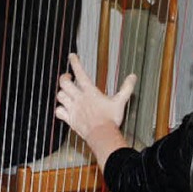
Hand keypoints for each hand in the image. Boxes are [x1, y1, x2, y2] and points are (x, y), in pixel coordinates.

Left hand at [56, 54, 135, 168]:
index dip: (75, 62)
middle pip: (64, 83)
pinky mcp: (70, 119)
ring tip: (65, 91)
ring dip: (61, 92)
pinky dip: (59, 109)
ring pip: (60, 96)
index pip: (80, 73)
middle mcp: (79, 98)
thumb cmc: (110, 119)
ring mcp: (73, 109)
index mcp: (90, 92)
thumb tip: (132, 77)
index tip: (72, 56)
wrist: (102, 135)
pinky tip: (62, 109)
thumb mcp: (120, 101)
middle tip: (67, 76)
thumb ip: (126, 88)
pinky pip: (59, 112)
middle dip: (64, 77)